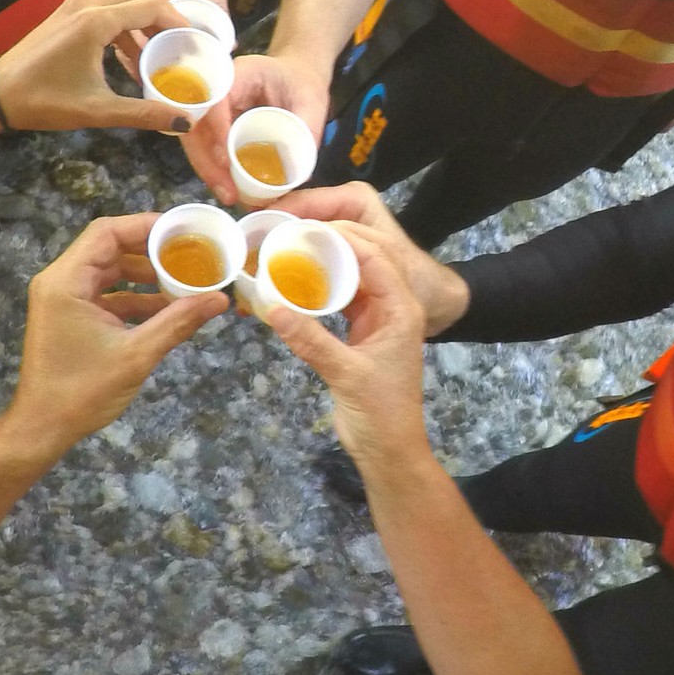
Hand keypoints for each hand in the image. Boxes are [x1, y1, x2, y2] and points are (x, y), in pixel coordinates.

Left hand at [0, 0, 198, 135]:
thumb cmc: (45, 101)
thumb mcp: (98, 110)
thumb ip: (145, 113)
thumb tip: (185, 120)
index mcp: (96, 21)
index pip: (152, 5)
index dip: (178, 21)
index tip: (194, 42)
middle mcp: (87, 3)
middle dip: (166, 14)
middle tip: (181, 43)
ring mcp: (75, 4)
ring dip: (146, 16)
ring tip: (160, 49)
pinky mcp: (67, 11)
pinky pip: (108, 5)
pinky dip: (127, 20)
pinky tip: (130, 52)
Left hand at [2, 213, 225, 453]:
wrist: (43, 428)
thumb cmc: (82, 391)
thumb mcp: (136, 354)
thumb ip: (178, 321)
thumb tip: (220, 300)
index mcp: (66, 281)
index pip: (107, 233)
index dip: (145, 226)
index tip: (183, 231)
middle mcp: (60, 281)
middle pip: (109, 248)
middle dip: (151, 250)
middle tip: (190, 253)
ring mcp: (63, 299)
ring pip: (109, 271)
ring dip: (145, 275)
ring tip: (184, 279)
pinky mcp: (70, 316)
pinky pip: (106, 293)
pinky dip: (134, 297)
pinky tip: (166, 307)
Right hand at [106, 0, 228, 72]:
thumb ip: (218, 9)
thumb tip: (225, 47)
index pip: (137, 10)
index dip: (149, 38)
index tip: (165, 60)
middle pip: (123, 24)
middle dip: (136, 53)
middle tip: (152, 79)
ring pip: (122, 30)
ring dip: (135, 53)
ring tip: (150, 79)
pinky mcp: (132, 6)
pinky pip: (130, 29)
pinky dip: (139, 48)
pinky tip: (152, 68)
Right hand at [181, 52, 329, 203]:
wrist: (297, 76)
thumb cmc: (302, 82)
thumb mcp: (311, 100)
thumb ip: (306, 129)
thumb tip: (299, 173)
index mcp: (241, 74)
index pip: (216, 99)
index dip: (217, 129)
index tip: (227, 160)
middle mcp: (218, 89)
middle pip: (196, 124)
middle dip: (207, 161)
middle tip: (228, 191)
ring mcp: (213, 107)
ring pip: (195, 139)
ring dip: (207, 169)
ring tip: (229, 195)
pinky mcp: (214, 124)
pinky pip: (204, 146)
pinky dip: (213, 169)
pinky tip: (228, 188)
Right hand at [256, 223, 430, 469]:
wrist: (390, 450)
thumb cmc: (381, 412)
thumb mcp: (345, 374)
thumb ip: (310, 339)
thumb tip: (271, 307)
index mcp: (402, 308)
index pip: (375, 257)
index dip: (344, 237)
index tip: (307, 224)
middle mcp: (393, 307)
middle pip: (364, 261)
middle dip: (332, 244)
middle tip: (291, 233)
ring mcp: (377, 321)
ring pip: (352, 280)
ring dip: (325, 266)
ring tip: (289, 250)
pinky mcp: (361, 336)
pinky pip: (341, 302)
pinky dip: (320, 292)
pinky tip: (294, 284)